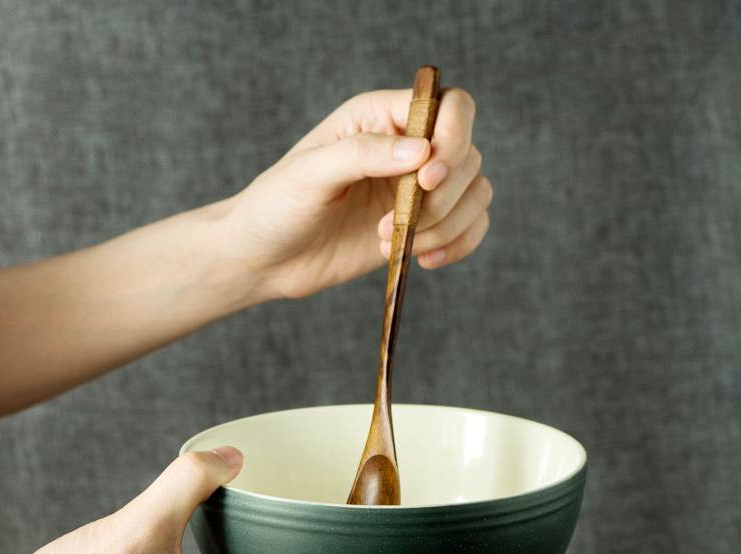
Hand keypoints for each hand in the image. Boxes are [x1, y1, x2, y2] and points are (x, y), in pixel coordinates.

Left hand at [220, 86, 490, 300]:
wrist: (265, 259)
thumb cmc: (277, 207)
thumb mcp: (310, 174)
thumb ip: (363, 154)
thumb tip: (421, 151)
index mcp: (379, 118)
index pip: (448, 106)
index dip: (452, 138)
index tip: (427, 178)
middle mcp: (406, 149)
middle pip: (468, 155)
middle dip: (444, 196)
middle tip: (397, 221)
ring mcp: (416, 191)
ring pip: (475, 193)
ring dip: (448, 225)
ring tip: (399, 244)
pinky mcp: (420, 228)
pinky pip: (468, 227)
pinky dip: (458, 245)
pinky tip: (424, 259)